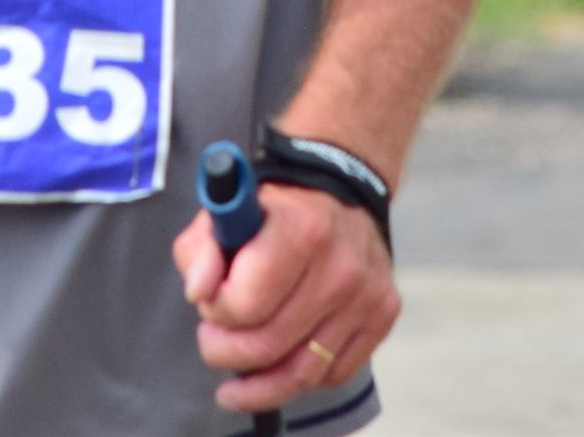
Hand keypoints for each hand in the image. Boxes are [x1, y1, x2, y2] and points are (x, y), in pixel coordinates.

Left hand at [173, 186, 397, 414]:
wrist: (339, 198)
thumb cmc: (271, 214)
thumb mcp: (224, 216)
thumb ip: (199, 251)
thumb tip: (199, 293)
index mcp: (301, 229)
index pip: (246, 303)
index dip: (215, 312)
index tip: (208, 304)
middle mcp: (341, 265)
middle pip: (269, 344)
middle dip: (225, 351)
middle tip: (211, 341)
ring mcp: (367, 294)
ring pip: (302, 373)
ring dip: (257, 384)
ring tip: (232, 382)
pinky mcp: (384, 316)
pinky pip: (334, 374)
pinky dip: (298, 379)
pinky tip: (277, 367)